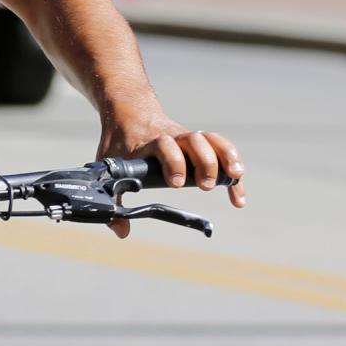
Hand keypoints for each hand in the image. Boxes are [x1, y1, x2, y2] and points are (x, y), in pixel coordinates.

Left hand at [98, 103, 246, 237]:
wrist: (129, 113)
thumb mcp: (108, 166)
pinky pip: (222, 149)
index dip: (173, 162)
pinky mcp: (199, 143)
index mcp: (150, 142)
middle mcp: (173, 136)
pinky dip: (233, 167)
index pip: (165, 146)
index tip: (175, 183)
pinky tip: (237, 197)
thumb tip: (122, 232)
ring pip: (212, 140)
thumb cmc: (120, 143)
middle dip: (204, 162)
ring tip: (235, 178)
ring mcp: (188, 138)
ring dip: (227, 157)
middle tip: (204, 186)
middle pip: (194, 141)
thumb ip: (113, 198)